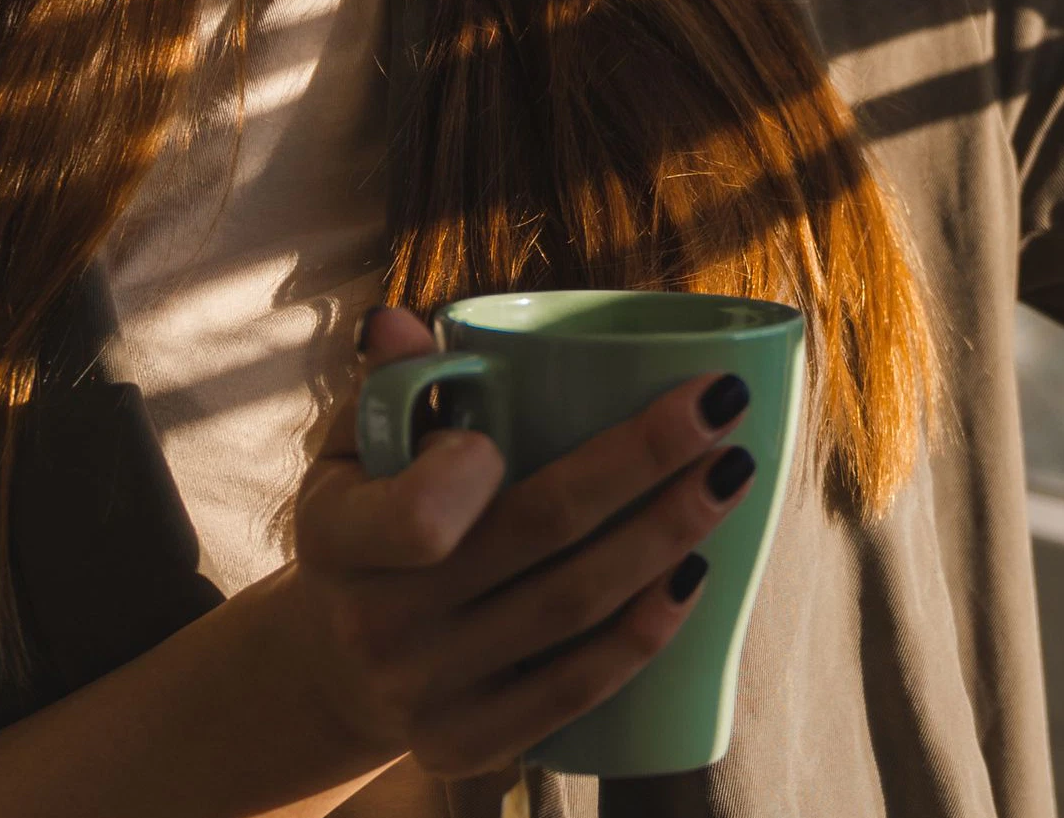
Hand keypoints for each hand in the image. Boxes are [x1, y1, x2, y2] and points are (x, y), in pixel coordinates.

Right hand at [259, 305, 755, 783]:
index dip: (484, 464)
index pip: (418, 509)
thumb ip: (387, 385)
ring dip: (665, 537)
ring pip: (571, 608)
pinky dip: (640, 638)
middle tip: (722, 405)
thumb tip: (404, 319)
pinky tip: (695, 580)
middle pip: (537, 533)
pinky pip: (569, 693)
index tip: (568, 396)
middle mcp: (376, 621)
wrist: (330, 670)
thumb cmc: (367, 526)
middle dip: (643, 461)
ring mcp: (423, 692)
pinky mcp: (465, 744)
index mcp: (337, 536)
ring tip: (733, 475)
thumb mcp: (351, 454)